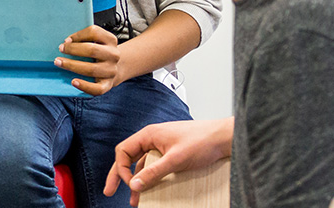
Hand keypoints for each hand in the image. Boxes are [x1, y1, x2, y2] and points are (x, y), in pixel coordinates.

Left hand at [55, 25, 122, 94]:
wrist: (114, 69)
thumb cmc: (98, 53)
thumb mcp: (96, 42)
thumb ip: (83, 39)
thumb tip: (65, 42)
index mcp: (110, 40)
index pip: (94, 32)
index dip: (78, 35)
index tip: (66, 40)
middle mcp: (113, 55)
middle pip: (92, 50)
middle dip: (73, 49)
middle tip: (60, 49)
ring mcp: (111, 70)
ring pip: (91, 69)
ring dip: (72, 66)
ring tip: (59, 63)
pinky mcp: (108, 84)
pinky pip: (97, 88)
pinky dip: (84, 86)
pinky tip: (73, 82)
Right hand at [102, 118, 232, 205]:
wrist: (224, 137)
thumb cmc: (202, 141)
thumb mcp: (175, 159)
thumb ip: (153, 172)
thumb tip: (134, 185)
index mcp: (149, 135)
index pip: (123, 151)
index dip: (122, 169)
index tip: (131, 184)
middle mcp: (152, 139)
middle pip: (128, 158)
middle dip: (119, 175)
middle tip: (109, 191)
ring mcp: (161, 146)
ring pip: (142, 165)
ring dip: (137, 181)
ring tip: (134, 199)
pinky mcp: (171, 153)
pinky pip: (155, 167)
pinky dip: (151, 178)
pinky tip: (151, 190)